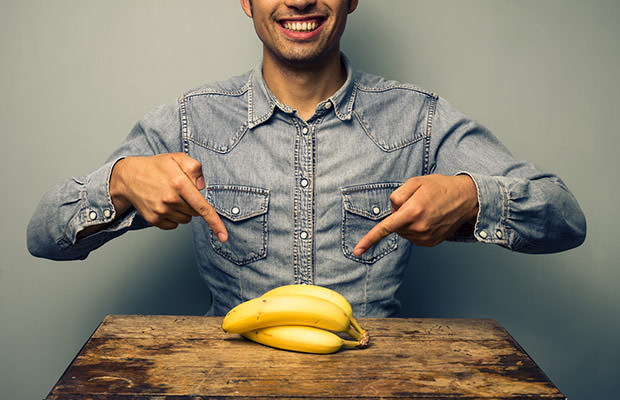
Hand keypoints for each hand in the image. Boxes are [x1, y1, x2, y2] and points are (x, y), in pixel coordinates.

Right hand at [110, 153, 227, 240]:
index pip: (202, 206)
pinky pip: (174, 225)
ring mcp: (160, 211)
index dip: (215, 222)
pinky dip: (173, 217)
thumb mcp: (177, 158)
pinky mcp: (153, 220)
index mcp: (178, 182)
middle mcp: (169, 199)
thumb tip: (203, 186)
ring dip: (183, 210)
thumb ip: (195, 167)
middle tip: (181, 191)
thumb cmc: (156, 166)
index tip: (223, 236)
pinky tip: (163, 204)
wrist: (127, 177)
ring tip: (170, 196)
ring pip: (186, 219)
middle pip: (195, 212)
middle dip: (193, 204)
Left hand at [353, 174, 477, 255]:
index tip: (358, 251)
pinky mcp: (431, 242)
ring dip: (407, 222)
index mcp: (413, 211)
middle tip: (415, 202)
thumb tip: (391, 209)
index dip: (369, 239)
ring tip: (425, 209)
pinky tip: (428, 218)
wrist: (467, 199)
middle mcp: (419, 227)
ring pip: (403, 232)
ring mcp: (426, 237)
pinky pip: (413, 237)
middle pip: (395, 226)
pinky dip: (415, 228)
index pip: (385, 228)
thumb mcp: (416, 181)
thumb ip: (398, 194)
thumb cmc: (441, 187)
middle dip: (399, 215)